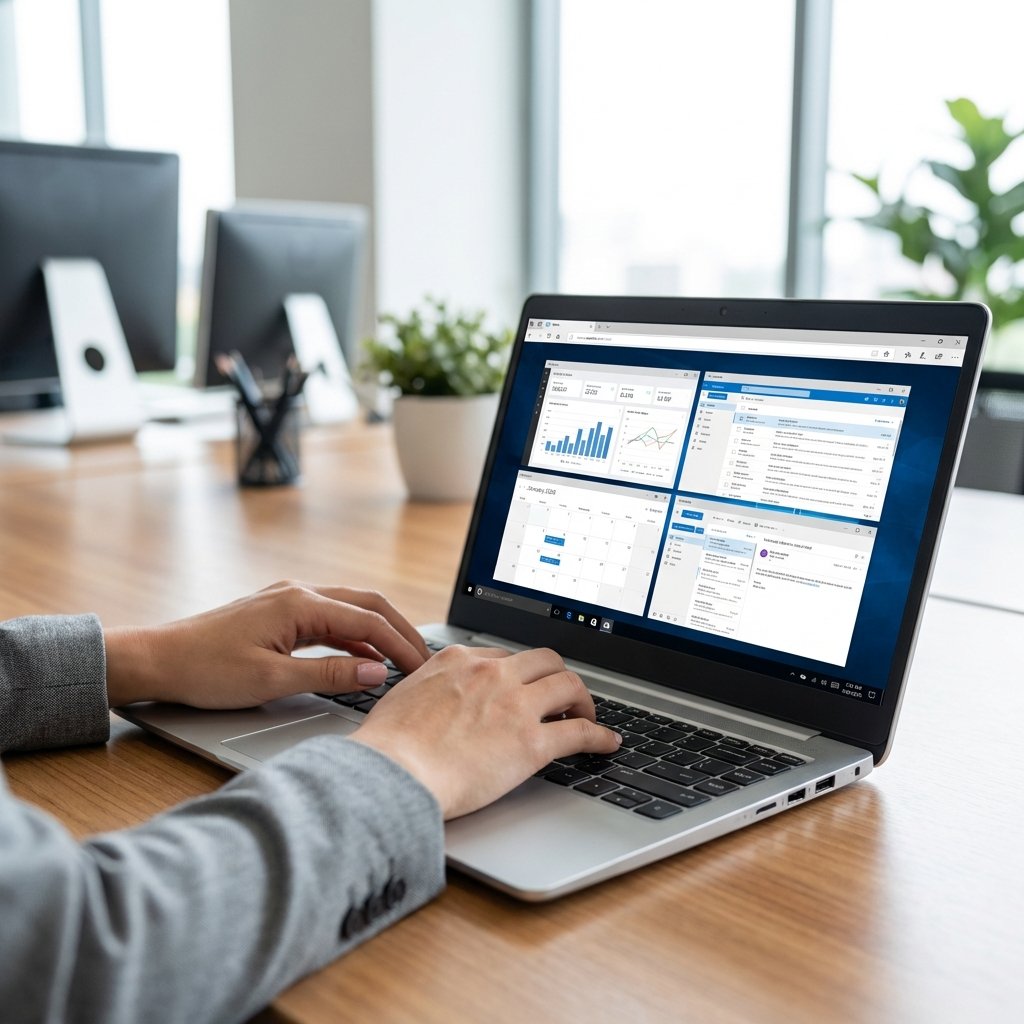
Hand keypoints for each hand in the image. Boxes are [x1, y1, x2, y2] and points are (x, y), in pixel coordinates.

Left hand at [104, 580, 429, 707]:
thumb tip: (377, 672)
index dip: (401, 646)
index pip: (369, 622)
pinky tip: (362, 659)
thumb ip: (330, 675)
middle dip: (400, 631)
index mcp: (300, 604)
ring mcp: (288, 600)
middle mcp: (298, 593)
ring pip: (350, 609)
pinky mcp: (279, 614)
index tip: (424, 670)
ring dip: (379, 632)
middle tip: (425, 660)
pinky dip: (354, 637)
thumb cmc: (205, 670)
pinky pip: (330, 619)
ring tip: (402, 659)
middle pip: (367, 605)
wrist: (157, 660)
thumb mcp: (272, 680)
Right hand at [350, 645, 621, 818]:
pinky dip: (600, 735)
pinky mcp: (531, 743)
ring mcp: (515, 705)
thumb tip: (430, 697)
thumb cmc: (387, 745)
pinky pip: (579, 732)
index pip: (504, 656)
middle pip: (544, 660)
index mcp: (460, 660)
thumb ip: (428, 687)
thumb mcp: (403, 695)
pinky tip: (607, 743)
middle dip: (556, 676)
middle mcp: (492, 673)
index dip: (519, 674)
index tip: (524, 686)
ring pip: (568, 685)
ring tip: (586, 714)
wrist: (392, 772)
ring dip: (582, 699)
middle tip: (561, 696)